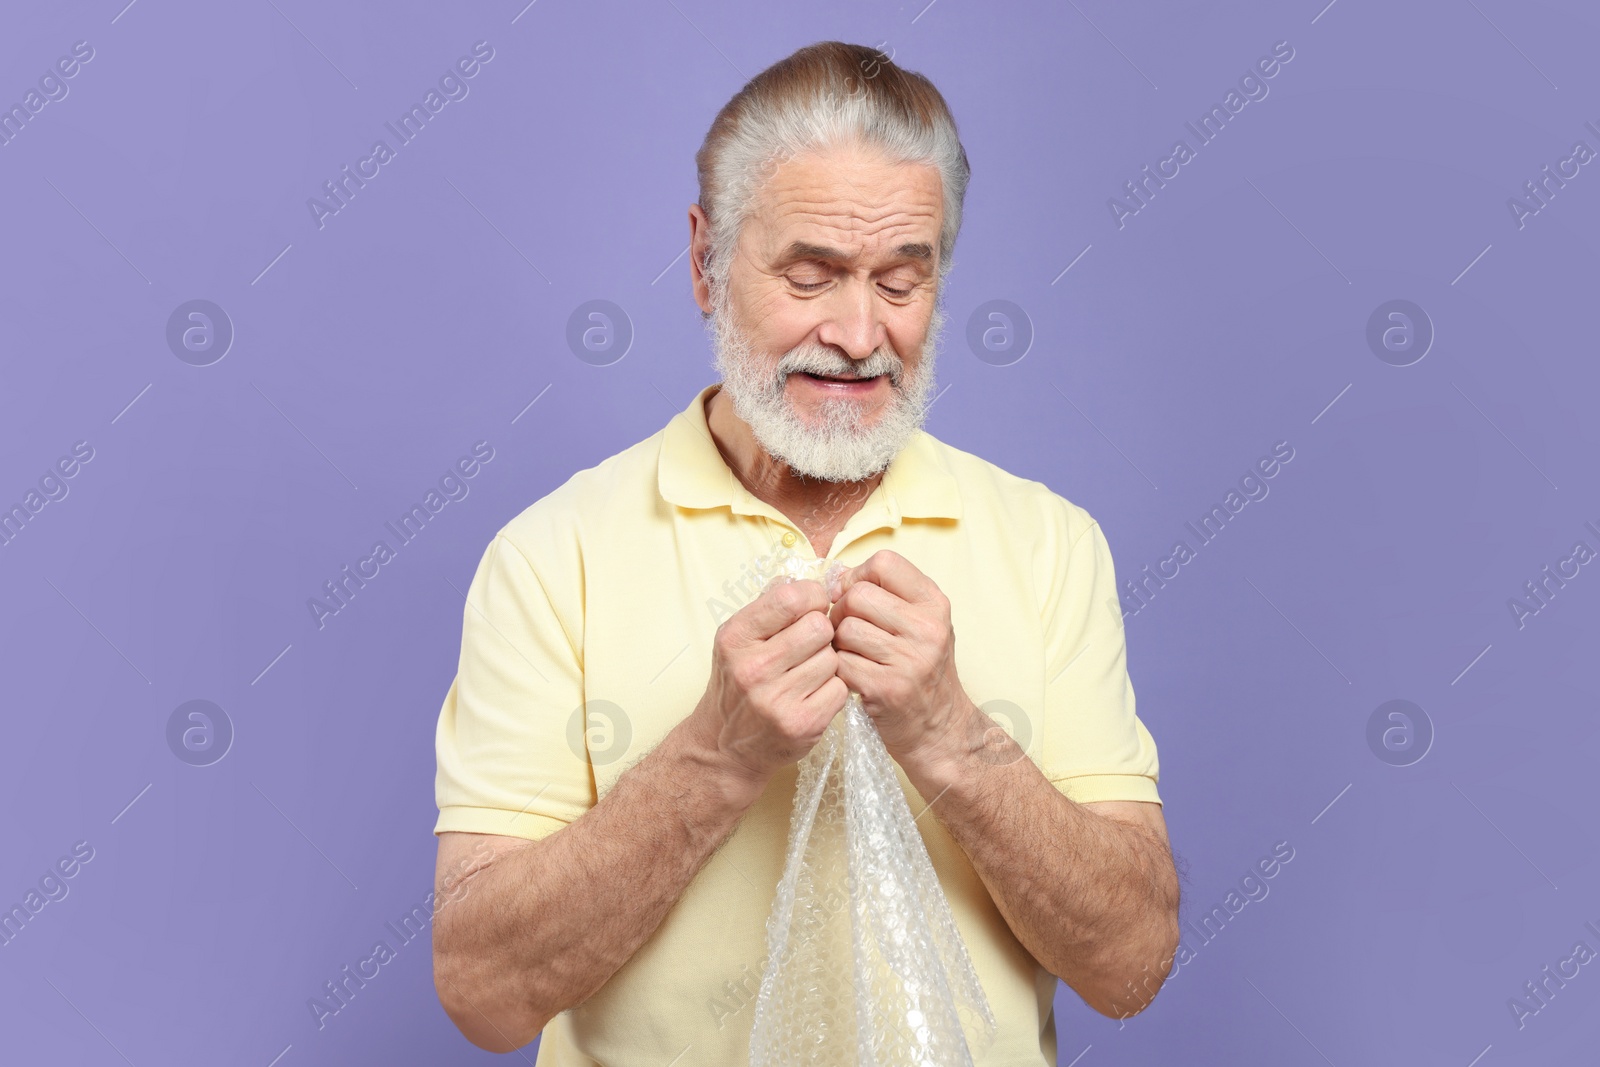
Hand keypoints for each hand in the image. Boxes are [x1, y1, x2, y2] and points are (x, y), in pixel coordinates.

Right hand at [693, 576, 849, 795]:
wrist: (724, 746)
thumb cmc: (737, 683)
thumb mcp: (738, 638)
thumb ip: (769, 605)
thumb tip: (807, 578)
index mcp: (736, 637)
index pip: (792, 597)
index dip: (813, 598)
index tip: (812, 609)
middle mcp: (752, 668)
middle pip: (820, 627)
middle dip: (822, 633)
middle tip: (811, 646)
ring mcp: (776, 699)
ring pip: (833, 659)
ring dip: (828, 663)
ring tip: (808, 673)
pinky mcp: (802, 724)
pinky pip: (840, 689)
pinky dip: (832, 690)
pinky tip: (813, 695)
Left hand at [826, 550, 978, 772]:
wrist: (938, 727)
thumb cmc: (920, 668)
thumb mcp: (918, 622)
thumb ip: (883, 593)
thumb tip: (834, 576)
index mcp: (935, 603)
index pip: (884, 562)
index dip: (858, 575)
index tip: (852, 595)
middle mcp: (928, 628)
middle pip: (858, 595)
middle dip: (842, 611)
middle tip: (848, 631)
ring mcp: (909, 660)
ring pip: (845, 628)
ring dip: (838, 642)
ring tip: (852, 654)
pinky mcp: (887, 688)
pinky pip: (841, 662)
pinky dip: (839, 668)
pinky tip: (853, 675)